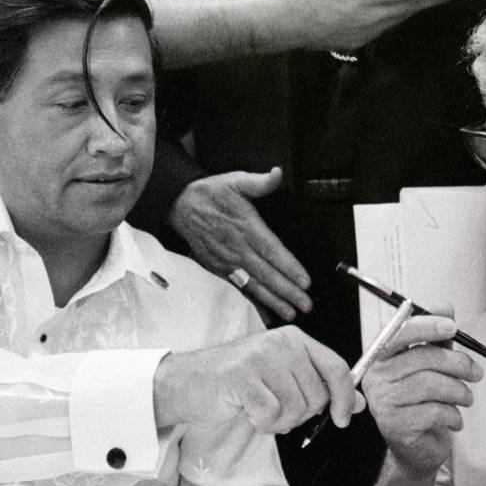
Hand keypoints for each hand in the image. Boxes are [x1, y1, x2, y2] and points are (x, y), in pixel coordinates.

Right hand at [155, 326, 357, 433]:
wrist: (186, 382)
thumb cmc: (234, 381)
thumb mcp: (281, 378)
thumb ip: (318, 385)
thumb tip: (356, 402)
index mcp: (294, 338)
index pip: (336, 367)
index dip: (344, 397)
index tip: (342, 418)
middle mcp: (280, 342)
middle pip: (317, 396)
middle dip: (299, 415)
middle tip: (274, 408)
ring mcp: (260, 357)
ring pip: (296, 409)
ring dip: (278, 421)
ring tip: (258, 408)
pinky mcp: (241, 376)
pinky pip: (271, 415)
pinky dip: (261, 424)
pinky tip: (247, 411)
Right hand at [169, 170, 311, 320]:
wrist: (179, 204)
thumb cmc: (211, 193)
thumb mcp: (236, 180)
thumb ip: (259, 181)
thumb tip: (277, 174)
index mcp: (246, 227)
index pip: (273, 251)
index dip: (290, 268)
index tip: (305, 282)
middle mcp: (237, 248)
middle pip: (267, 274)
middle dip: (288, 291)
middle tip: (306, 305)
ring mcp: (226, 261)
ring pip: (253, 285)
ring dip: (273, 300)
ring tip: (290, 312)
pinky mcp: (217, 268)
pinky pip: (237, 288)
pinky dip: (250, 301)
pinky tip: (263, 312)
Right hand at [358, 315, 479, 474]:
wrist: (416, 450)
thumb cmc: (423, 403)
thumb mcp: (432, 366)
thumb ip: (437, 338)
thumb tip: (444, 306)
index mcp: (382, 357)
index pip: (399, 334)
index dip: (426, 327)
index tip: (452, 327)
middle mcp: (377, 378)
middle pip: (421, 359)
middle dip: (457, 364)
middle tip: (476, 373)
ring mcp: (383, 403)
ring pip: (431, 385)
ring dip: (459, 392)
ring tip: (466, 398)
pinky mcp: (396, 426)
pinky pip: (434, 411)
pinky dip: (453, 415)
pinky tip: (454, 419)